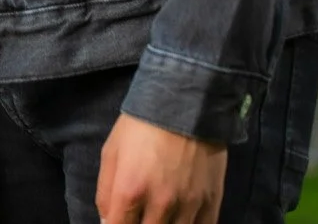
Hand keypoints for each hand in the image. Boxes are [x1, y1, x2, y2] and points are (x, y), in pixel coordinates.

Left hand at [95, 112, 226, 223]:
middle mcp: (160, 204)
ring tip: (158, 215)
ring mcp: (189, 206)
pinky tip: (180, 220)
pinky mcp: (212, 203)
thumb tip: (106, 221)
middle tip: (138, 214)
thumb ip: (105, 191)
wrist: (185, 105)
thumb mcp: (111, 153)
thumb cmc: (140, 127)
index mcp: (130, 190)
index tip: (118, 220)